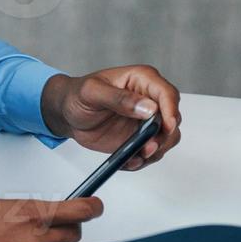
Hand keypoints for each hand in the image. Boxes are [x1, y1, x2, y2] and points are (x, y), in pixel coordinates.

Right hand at [0, 187, 103, 241]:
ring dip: (58, 237)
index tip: (96, 203)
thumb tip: (6, 207)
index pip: (75, 212)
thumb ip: (5, 201)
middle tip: (74, 213)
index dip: (91, 208)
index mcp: (28, 212)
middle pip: (74, 234)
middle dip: (77, 223)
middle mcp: (31, 235)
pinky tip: (27, 237)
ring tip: (48, 226)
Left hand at [40, 65, 181, 170]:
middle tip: (148, 147)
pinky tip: (128, 161)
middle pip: (173, 119)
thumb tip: (148, 107)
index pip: (167, 94)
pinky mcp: (140, 138)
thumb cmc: (78, 95)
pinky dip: (142, 160)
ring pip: (166, 139)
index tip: (166, 126)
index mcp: (142, 80)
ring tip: (136, 156)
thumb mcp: (92, 92)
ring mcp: (146, 121)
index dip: (171, 111)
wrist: (68, 113)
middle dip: (164, 137)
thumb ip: (119, 98)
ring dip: (155, 151)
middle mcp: (149, 100)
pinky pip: (150, 153)